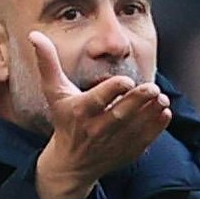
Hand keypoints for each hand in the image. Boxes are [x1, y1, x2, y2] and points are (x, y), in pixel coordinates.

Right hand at [31, 31, 172, 198]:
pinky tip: (164, 113)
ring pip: (135, 126)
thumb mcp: (54, 93)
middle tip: (152, 87)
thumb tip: (34, 35)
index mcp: (79, 112)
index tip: (126, 79)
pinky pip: (144, 140)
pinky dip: (156, 128)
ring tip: (162, 97)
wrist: (72, 163)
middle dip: (137, 100)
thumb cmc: (65, 120)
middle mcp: (96, 129)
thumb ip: (48, 64)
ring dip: (150, 112)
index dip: (112, 90)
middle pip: (120, 114)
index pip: (97, 100)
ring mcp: (113, 143)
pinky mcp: (126, 153)